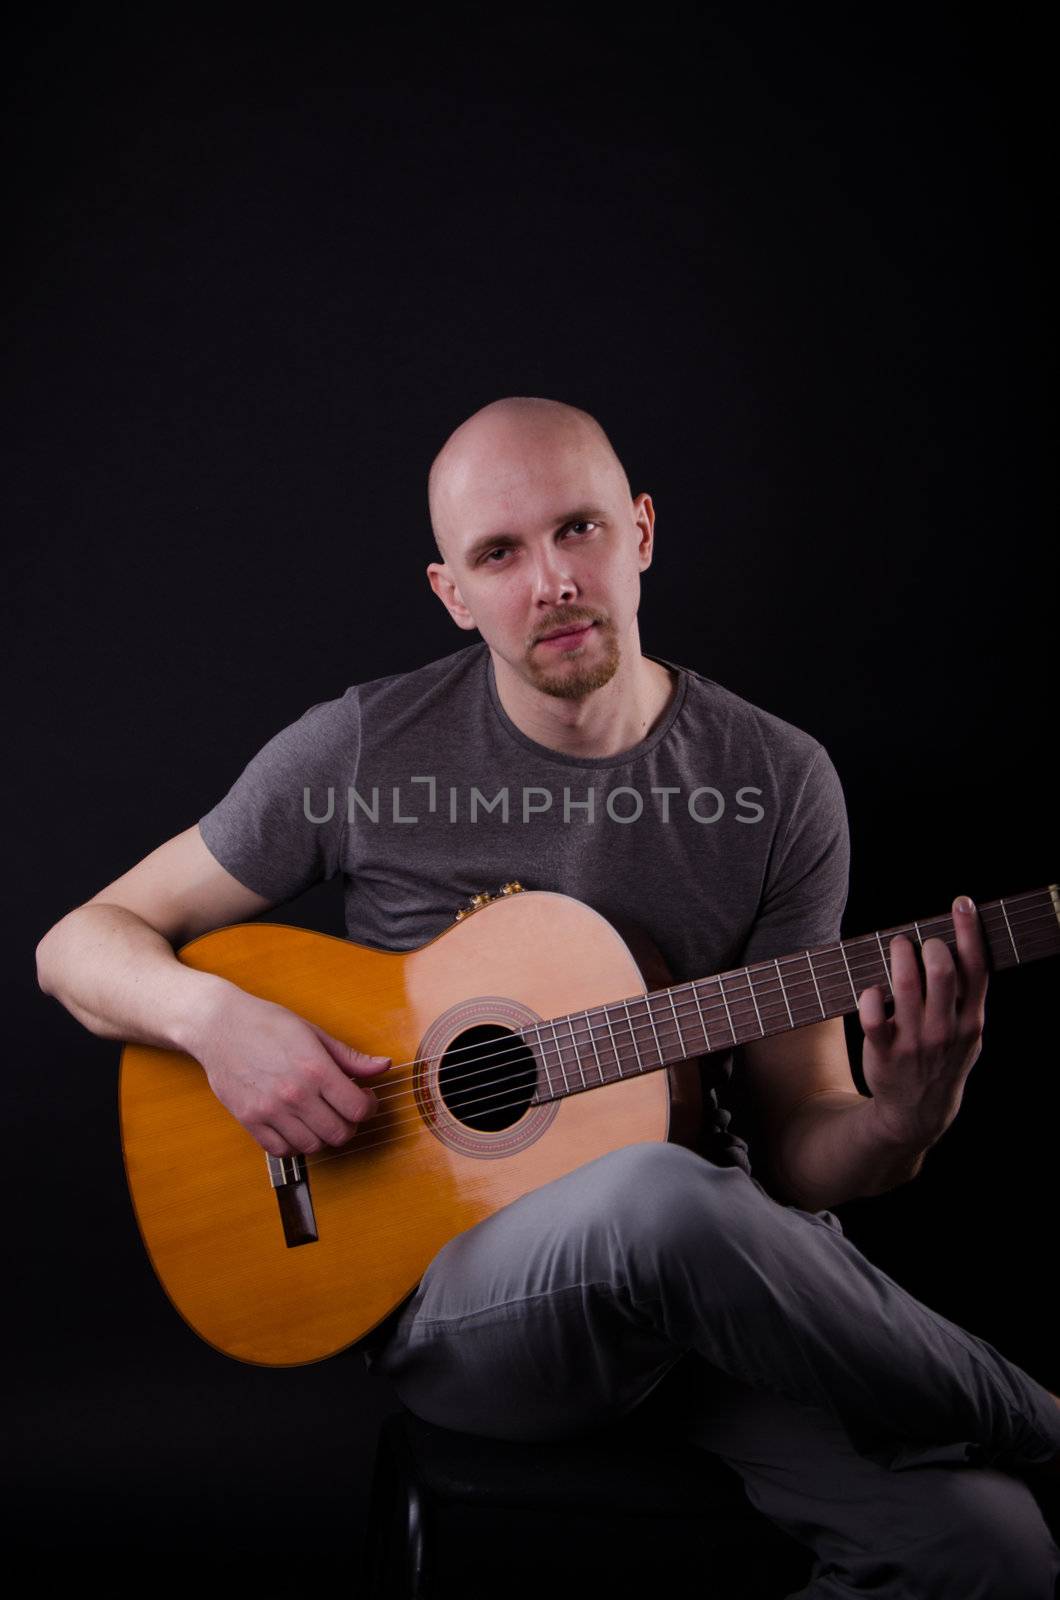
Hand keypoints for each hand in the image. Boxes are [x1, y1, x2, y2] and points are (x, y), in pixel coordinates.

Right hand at [186, 984, 391, 1157]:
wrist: (219, 1025)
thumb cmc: (267, 1023)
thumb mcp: (314, 1033)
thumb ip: (350, 1056)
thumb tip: (383, 1066)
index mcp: (315, 1069)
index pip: (357, 1108)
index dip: (368, 1106)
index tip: (364, 1098)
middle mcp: (295, 1094)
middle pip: (339, 1132)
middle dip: (349, 1123)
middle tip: (344, 1110)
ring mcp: (270, 1110)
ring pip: (313, 1145)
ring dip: (323, 1135)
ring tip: (320, 1117)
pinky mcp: (250, 1120)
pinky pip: (281, 1150)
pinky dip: (294, 1145)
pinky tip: (297, 1126)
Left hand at [857, 896, 987, 1151]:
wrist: (918, 1112)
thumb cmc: (943, 1057)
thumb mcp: (968, 1033)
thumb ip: (967, 995)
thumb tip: (958, 942)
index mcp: (971, 1021)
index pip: (976, 969)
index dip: (969, 932)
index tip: (962, 902)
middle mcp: (945, 1029)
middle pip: (942, 972)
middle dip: (930, 945)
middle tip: (921, 941)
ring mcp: (914, 1041)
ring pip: (905, 986)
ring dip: (899, 957)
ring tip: (897, 947)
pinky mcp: (884, 1052)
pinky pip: (872, 1016)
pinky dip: (870, 996)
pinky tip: (872, 990)